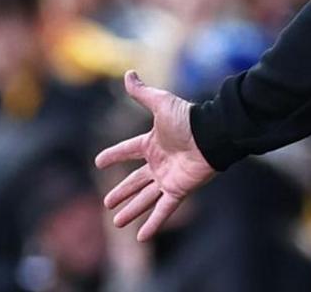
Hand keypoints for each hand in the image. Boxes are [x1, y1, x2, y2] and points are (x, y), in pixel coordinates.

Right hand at [95, 71, 216, 239]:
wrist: (212, 134)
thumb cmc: (188, 119)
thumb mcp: (160, 103)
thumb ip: (142, 92)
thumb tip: (128, 73)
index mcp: (152, 143)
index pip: (128, 150)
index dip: (113, 155)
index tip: (98, 162)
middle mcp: (159, 162)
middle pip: (135, 181)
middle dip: (121, 192)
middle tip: (106, 203)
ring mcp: (168, 178)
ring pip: (145, 198)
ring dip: (131, 210)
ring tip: (116, 222)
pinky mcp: (178, 190)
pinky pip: (163, 210)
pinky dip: (152, 223)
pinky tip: (141, 236)